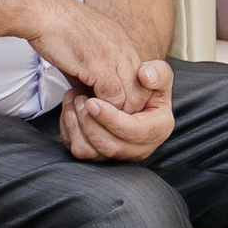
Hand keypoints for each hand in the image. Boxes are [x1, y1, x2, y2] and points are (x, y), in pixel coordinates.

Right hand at [28, 0, 151, 111]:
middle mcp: (124, 49)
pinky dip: (102, 109)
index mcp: (122, 42)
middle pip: (141, 90)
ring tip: (96, 115)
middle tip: (106, 117)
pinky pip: (113, 97)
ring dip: (114, 112)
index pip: (140, 78)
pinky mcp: (100, 65)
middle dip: (126, 108)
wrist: (43, 12)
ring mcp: (115, 57)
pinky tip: (87, 107)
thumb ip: (92, 70)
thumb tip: (89, 92)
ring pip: (131, 97)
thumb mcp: (84, 47)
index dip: (128, 96)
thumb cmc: (55, 27)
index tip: (112, 105)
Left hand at [57, 59, 174, 161]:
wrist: (126, 93)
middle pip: (110, 146)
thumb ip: (158, 72)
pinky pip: (78, 149)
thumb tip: (146, 77)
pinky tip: (70, 110)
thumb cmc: (145, 84)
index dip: (111, 118)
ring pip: (90, 151)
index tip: (92, 102)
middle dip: (90, 122)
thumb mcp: (159, 73)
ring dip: (76, 125)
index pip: (134, 132)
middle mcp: (138, 148)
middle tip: (79, 98)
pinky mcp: (98, 155)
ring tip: (74, 100)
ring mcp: (117, 154)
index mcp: (157, 130)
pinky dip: (68, 130)